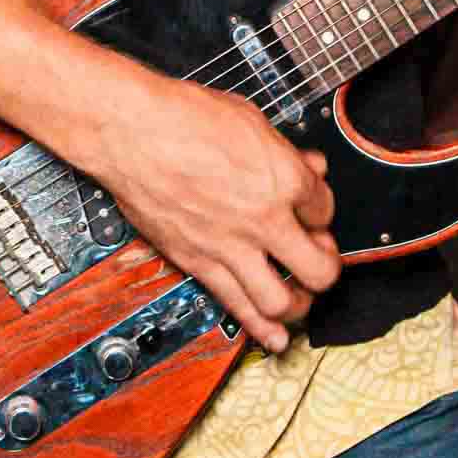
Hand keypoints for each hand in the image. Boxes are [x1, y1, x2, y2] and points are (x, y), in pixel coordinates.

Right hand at [84, 68, 341, 352]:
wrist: (131, 133)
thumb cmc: (183, 118)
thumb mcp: (249, 121)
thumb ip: (284, 151)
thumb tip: (310, 164)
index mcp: (284, 179)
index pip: (326, 210)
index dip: (321, 213)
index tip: (311, 212)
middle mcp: (265, 220)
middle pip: (320, 268)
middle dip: (325, 268)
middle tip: (317, 260)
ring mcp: (231, 247)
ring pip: (283, 301)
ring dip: (298, 305)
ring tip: (297, 298)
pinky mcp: (198, 263)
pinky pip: (238, 306)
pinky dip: (261, 329)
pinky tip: (275, 339)